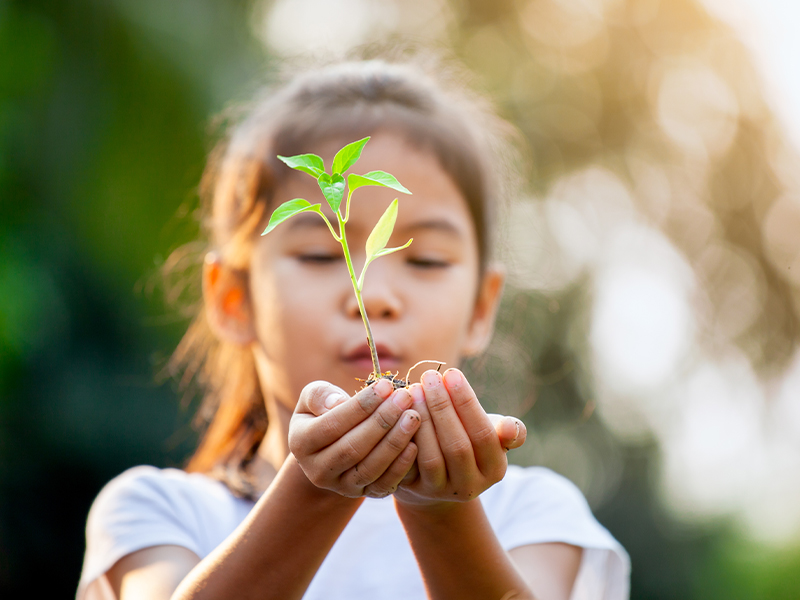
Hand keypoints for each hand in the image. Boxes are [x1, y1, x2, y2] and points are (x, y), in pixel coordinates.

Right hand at [288, 378, 421, 497]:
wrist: (331, 447)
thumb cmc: (324, 412)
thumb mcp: (314, 399)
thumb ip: (320, 395)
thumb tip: (338, 402)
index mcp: (300, 443)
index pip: (333, 424)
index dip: (361, 405)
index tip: (386, 385)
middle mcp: (317, 470)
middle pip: (353, 448)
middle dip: (382, 421)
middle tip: (405, 398)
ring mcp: (341, 487)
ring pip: (370, 468)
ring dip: (395, 442)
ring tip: (413, 416)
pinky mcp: (363, 494)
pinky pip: (384, 484)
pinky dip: (401, 466)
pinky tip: (415, 444)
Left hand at [394, 369, 526, 506]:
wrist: (438, 475)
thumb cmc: (469, 441)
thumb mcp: (492, 435)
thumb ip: (507, 429)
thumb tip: (509, 427)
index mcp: (495, 469)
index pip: (483, 434)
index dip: (466, 402)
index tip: (451, 373)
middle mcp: (470, 486)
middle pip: (457, 446)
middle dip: (441, 407)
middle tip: (429, 377)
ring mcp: (441, 491)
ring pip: (431, 457)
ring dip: (422, 420)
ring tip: (414, 390)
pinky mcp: (415, 491)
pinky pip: (407, 464)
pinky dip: (404, 436)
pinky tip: (400, 411)